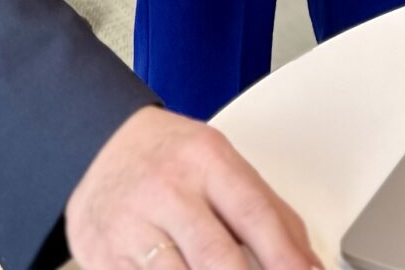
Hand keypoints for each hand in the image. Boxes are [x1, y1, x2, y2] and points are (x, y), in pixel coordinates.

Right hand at [65, 107, 318, 269]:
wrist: (99, 146)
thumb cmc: (169, 158)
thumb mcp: (221, 162)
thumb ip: (266, 209)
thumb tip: (306, 260)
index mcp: (205, 159)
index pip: (254, 215)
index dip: (284, 256)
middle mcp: (166, 191)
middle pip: (217, 257)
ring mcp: (130, 227)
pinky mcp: (103, 257)